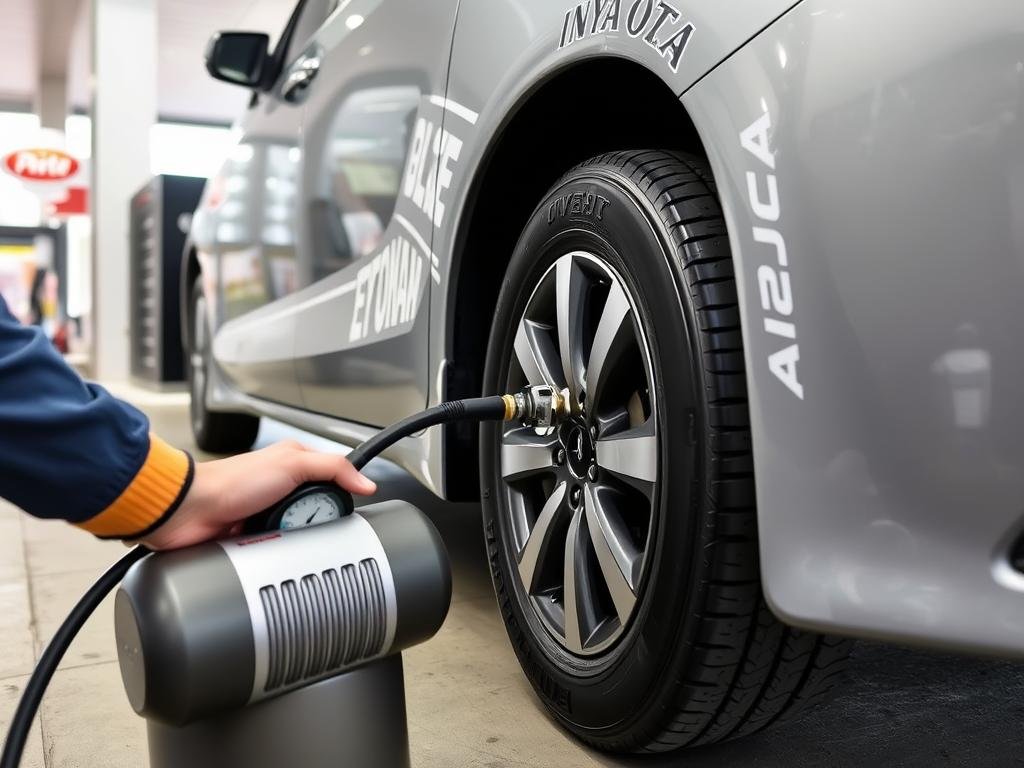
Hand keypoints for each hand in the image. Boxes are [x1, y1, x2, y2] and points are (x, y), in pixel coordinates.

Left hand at [140, 440, 375, 549]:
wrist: (188, 512)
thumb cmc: (230, 481)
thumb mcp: (292, 463)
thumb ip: (332, 468)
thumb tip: (366, 481)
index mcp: (292, 463)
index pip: (332, 478)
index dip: (344, 492)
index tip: (354, 504)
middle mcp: (279, 488)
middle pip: (318, 511)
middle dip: (318, 521)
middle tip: (313, 523)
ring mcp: (266, 514)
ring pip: (299, 533)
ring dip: (296, 538)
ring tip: (289, 537)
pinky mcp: (253, 538)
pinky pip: (278, 550)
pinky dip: (278, 552)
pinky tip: (275, 549)